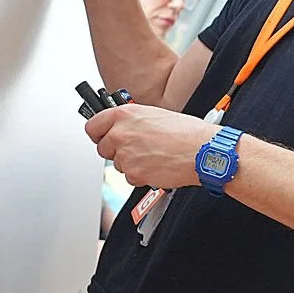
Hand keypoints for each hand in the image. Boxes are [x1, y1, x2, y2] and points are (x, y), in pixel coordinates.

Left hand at [85, 104, 209, 189]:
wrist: (201, 151)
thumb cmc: (186, 132)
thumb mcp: (153, 114)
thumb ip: (132, 121)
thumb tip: (122, 128)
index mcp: (124, 114)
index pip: (92, 126)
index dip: (99, 134)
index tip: (103, 137)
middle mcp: (120, 133)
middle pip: (102, 148)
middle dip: (116, 151)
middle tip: (135, 149)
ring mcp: (125, 155)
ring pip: (118, 164)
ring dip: (131, 163)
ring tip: (152, 155)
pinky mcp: (134, 173)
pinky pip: (130, 177)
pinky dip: (141, 175)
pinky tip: (156, 165)